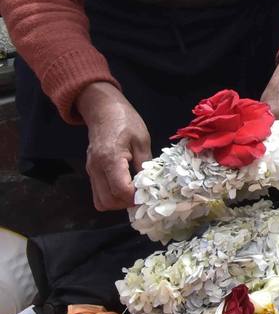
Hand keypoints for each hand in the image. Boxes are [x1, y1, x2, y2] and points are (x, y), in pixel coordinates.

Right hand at [76, 83, 150, 210]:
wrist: (103, 110)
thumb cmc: (125, 121)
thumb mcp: (142, 140)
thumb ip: (145, 164)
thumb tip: (152, 185)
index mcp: (110, 158)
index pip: (121, 190)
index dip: (136, 197)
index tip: (149, 193)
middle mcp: (96, 168)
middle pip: (108, 200)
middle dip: (127, 203)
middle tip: (143, 196)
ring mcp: (91, 171)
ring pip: (101, 201)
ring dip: (118, 203)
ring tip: (135, 193)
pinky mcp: (91, 171)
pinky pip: (98, 194)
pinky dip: (111, 197)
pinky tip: (126, 189)